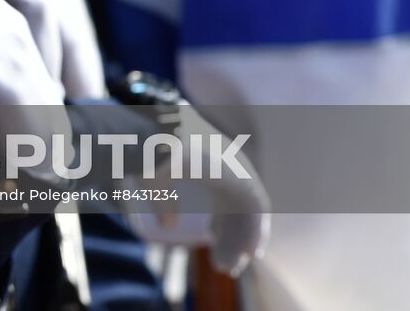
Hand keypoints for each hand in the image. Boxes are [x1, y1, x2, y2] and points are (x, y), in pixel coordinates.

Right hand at [126, 109, 269, 276]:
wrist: (158, 141)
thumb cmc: (151, 156)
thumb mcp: (155, 181)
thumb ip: (164, 202)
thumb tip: (169, 225)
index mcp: (209, 161)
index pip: (224, 194)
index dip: (221, 219)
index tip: (212, 237)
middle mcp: (227, 166)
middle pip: (236, 208)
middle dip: (230, 237)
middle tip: (223, 265)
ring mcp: (239, 171)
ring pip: (248, 213)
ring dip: (241, 242)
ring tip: (230, 268)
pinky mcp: (246, 181)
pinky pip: (259, 211)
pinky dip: (256, 233)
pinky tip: (249, 254)